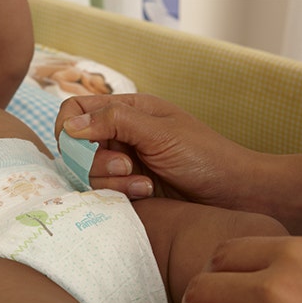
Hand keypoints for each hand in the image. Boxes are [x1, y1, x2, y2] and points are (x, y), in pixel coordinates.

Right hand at [55, 94, 258, 205]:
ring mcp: (124, 163)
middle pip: (78, 146)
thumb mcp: (158, 132)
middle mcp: (121, 135)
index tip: (77, 143)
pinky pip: (104, 191)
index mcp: (127, 110)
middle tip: (126, 165)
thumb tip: (70, 125)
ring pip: (89, 172)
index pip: (77, 109)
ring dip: (113, 180)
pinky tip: (146, 192)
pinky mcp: (128, 188)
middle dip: (97, 159)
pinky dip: (121, 193)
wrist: (232, 193)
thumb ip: (113, 122)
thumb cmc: (203, 155)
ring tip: (144, 183)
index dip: (69, 126)